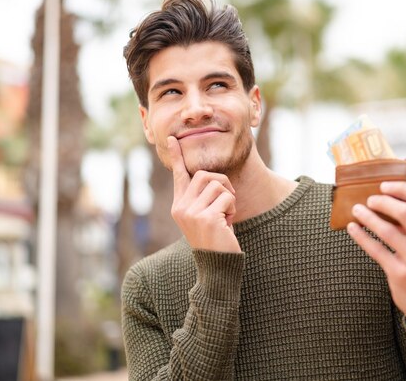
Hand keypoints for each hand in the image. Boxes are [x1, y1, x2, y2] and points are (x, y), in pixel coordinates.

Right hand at [168, 136, 240, 252]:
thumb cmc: (216, 239)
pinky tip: (227, 224)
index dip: (177, 155)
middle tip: (227, 202)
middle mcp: (181, 207)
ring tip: (225, 216)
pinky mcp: (206, 217)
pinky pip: (227, 197)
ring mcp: (192, 212)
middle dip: (223, 184)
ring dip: (229, 198)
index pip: (179, 175)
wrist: (217, 265)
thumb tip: (209, 176)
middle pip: (205, 175)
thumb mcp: (206, 216)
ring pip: (218, 185)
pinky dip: (232, 208)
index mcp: (179, 206)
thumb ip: (203, 197)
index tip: (173, 139)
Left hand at [347, 181, 405, 329]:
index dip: (403, 189)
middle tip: (370, 200)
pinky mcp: (400, 274)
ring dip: (367, 216)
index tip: (385, 186)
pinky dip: (361, 236)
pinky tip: (353, 228)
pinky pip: (375, 249)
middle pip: (404, 212)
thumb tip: (393, 199)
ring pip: (386, 230)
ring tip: (357, 210)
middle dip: (382, 201)